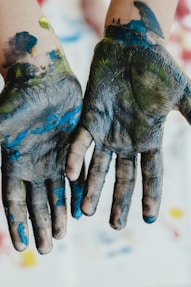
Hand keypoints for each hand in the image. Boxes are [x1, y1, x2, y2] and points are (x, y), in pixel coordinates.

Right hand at [0, 49, 82, 253]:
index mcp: (15, 163)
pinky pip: (78, 175)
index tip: (24, 245)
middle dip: (42, 224)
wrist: (42, 78)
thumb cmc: (17, 98)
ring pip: (58, 192)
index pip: (14, 201)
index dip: (18, 223)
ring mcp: (56, 158)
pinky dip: (79, 191)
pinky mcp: (74, 148)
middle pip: (37, 202)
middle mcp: (35, 165)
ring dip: (61, 212)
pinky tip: (82, 208)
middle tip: (47, 247)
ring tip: (64, 234)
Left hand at [66, 23, 190, 229]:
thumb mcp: (181, 94)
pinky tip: (71, 175)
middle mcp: (126, 140)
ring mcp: (106, 131)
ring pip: (98, 166)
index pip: (151, 173)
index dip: (150, 195)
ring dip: (92, 187)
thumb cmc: (157, 67)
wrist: (132, 46)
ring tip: (86, 210)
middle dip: (119, 201)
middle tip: (115, 226)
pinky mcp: (89, 118)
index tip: (148, 218)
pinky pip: (80, 142)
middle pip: (123, 177)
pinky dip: (76, 157)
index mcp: (148, 138)